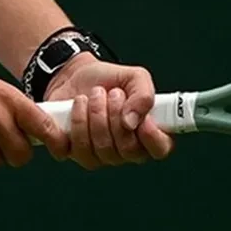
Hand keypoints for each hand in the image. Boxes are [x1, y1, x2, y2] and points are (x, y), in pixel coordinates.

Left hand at [43, 54, 174, 169]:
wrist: (75, 75)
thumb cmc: (108, 80)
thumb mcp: (135, 77)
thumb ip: (144, 94)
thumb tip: (132, 120)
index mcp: (148, 132)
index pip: (160, 149)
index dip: (153, 137)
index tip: (144, 119)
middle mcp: (125, 149)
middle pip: (127, 149)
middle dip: (116, 115)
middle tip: (112, 93)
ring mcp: (99, 155)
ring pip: (99, 148)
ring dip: (93, 115)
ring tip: (92, 96)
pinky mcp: (72, 152)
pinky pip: (70, 148)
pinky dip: (73, 122)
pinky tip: (74, 107)